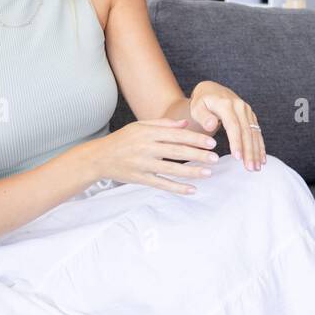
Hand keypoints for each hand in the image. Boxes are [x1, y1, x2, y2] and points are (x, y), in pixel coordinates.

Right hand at [87, 118, 220, 194]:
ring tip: (208, 173)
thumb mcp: (140, 126)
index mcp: (148, 133)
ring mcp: (143, 164)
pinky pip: (161, 184)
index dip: (195, 139)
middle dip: (198, 155)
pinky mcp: (140, 178)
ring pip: (171, 169)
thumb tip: (185, 124)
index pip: (176, 135)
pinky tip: (192, 190)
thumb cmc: (123, 139)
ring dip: (191, 172)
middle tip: (215, 157)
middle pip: (177, 152)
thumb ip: (163, 124)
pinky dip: (177, 188)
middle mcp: (146, 148)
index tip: (211, 142)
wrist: (99, 157)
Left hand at [189, 81, 265, 170]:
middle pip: (247, 131)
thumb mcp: (197, 107)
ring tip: (257, 167)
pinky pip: (257, 132)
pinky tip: (262, 158)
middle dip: (250, 151)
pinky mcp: (250, 116)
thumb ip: (203, 116)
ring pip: (254, 133)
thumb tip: (211, 125)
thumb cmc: (202, 101)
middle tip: (250, 168)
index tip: (237, 157)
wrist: (212, 90)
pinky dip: (260, 146)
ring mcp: (247, 111)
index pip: (233, 126)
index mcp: (226, 104)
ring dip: (256, 151)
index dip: (236, 142)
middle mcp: (240, 106)